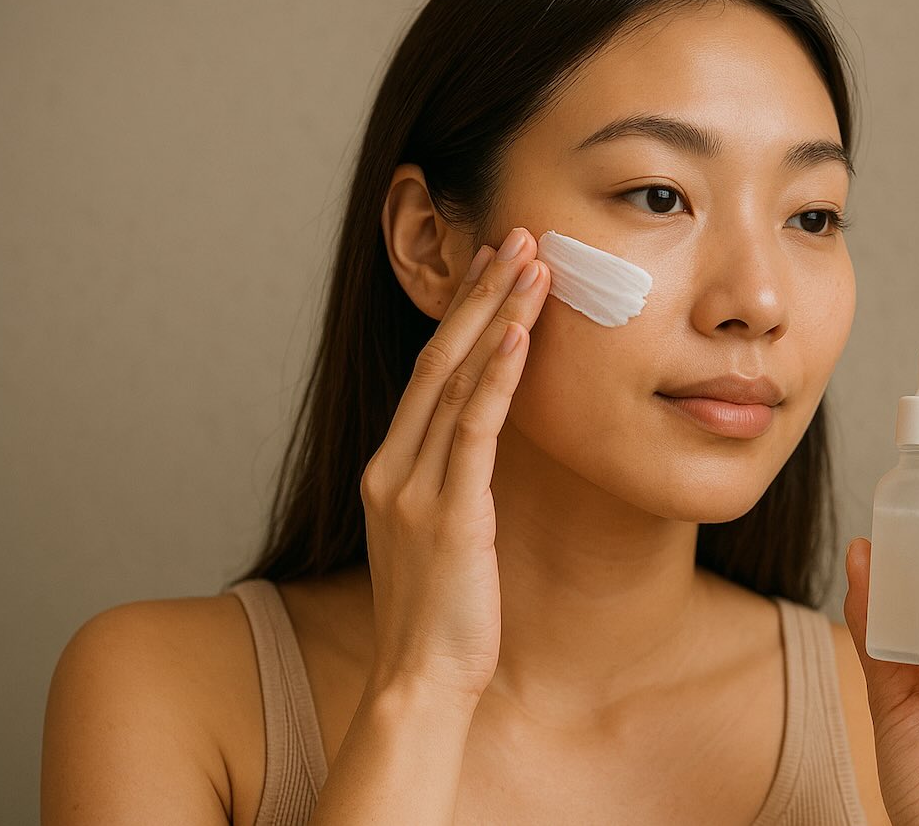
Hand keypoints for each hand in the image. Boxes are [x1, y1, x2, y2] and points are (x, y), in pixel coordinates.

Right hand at [358, 227, 549, 700]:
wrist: (419, 683)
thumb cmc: (438, 616)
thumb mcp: (436, 537)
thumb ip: (449, 486)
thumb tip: (484, 447)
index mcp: (388, 471)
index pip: (426, 374)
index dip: (461, 316)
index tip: (491, 267)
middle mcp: (392, 468)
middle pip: (437, 359)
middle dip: (478, 293)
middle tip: (515, 236)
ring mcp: (413, 489)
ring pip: (455, 381)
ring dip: (495, 316)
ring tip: (531, 263)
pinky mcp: (448, 516)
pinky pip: (474, 431)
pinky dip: (497, 378)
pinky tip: (522, 334)